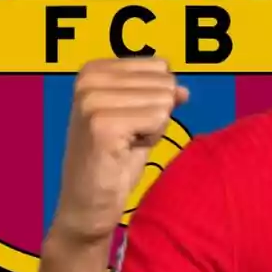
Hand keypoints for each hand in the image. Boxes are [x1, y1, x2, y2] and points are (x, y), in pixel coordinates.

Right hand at [50, 57, 188, 245]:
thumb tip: (183, 89)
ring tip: (125, 144)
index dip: (154, 99)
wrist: (88, 204)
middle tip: (127, 137)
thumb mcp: (140, 121)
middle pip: (164, 83)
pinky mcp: (101, 125)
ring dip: (153, 128)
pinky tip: (125, 152)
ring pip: (163, 101)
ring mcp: (92, 101)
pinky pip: (158, 120)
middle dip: (155, 114)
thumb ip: (159, 97)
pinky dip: (151, 140)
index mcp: (93, 70)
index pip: (160, 67)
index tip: (129, 122)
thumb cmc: (113, 162)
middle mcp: (89, 79)